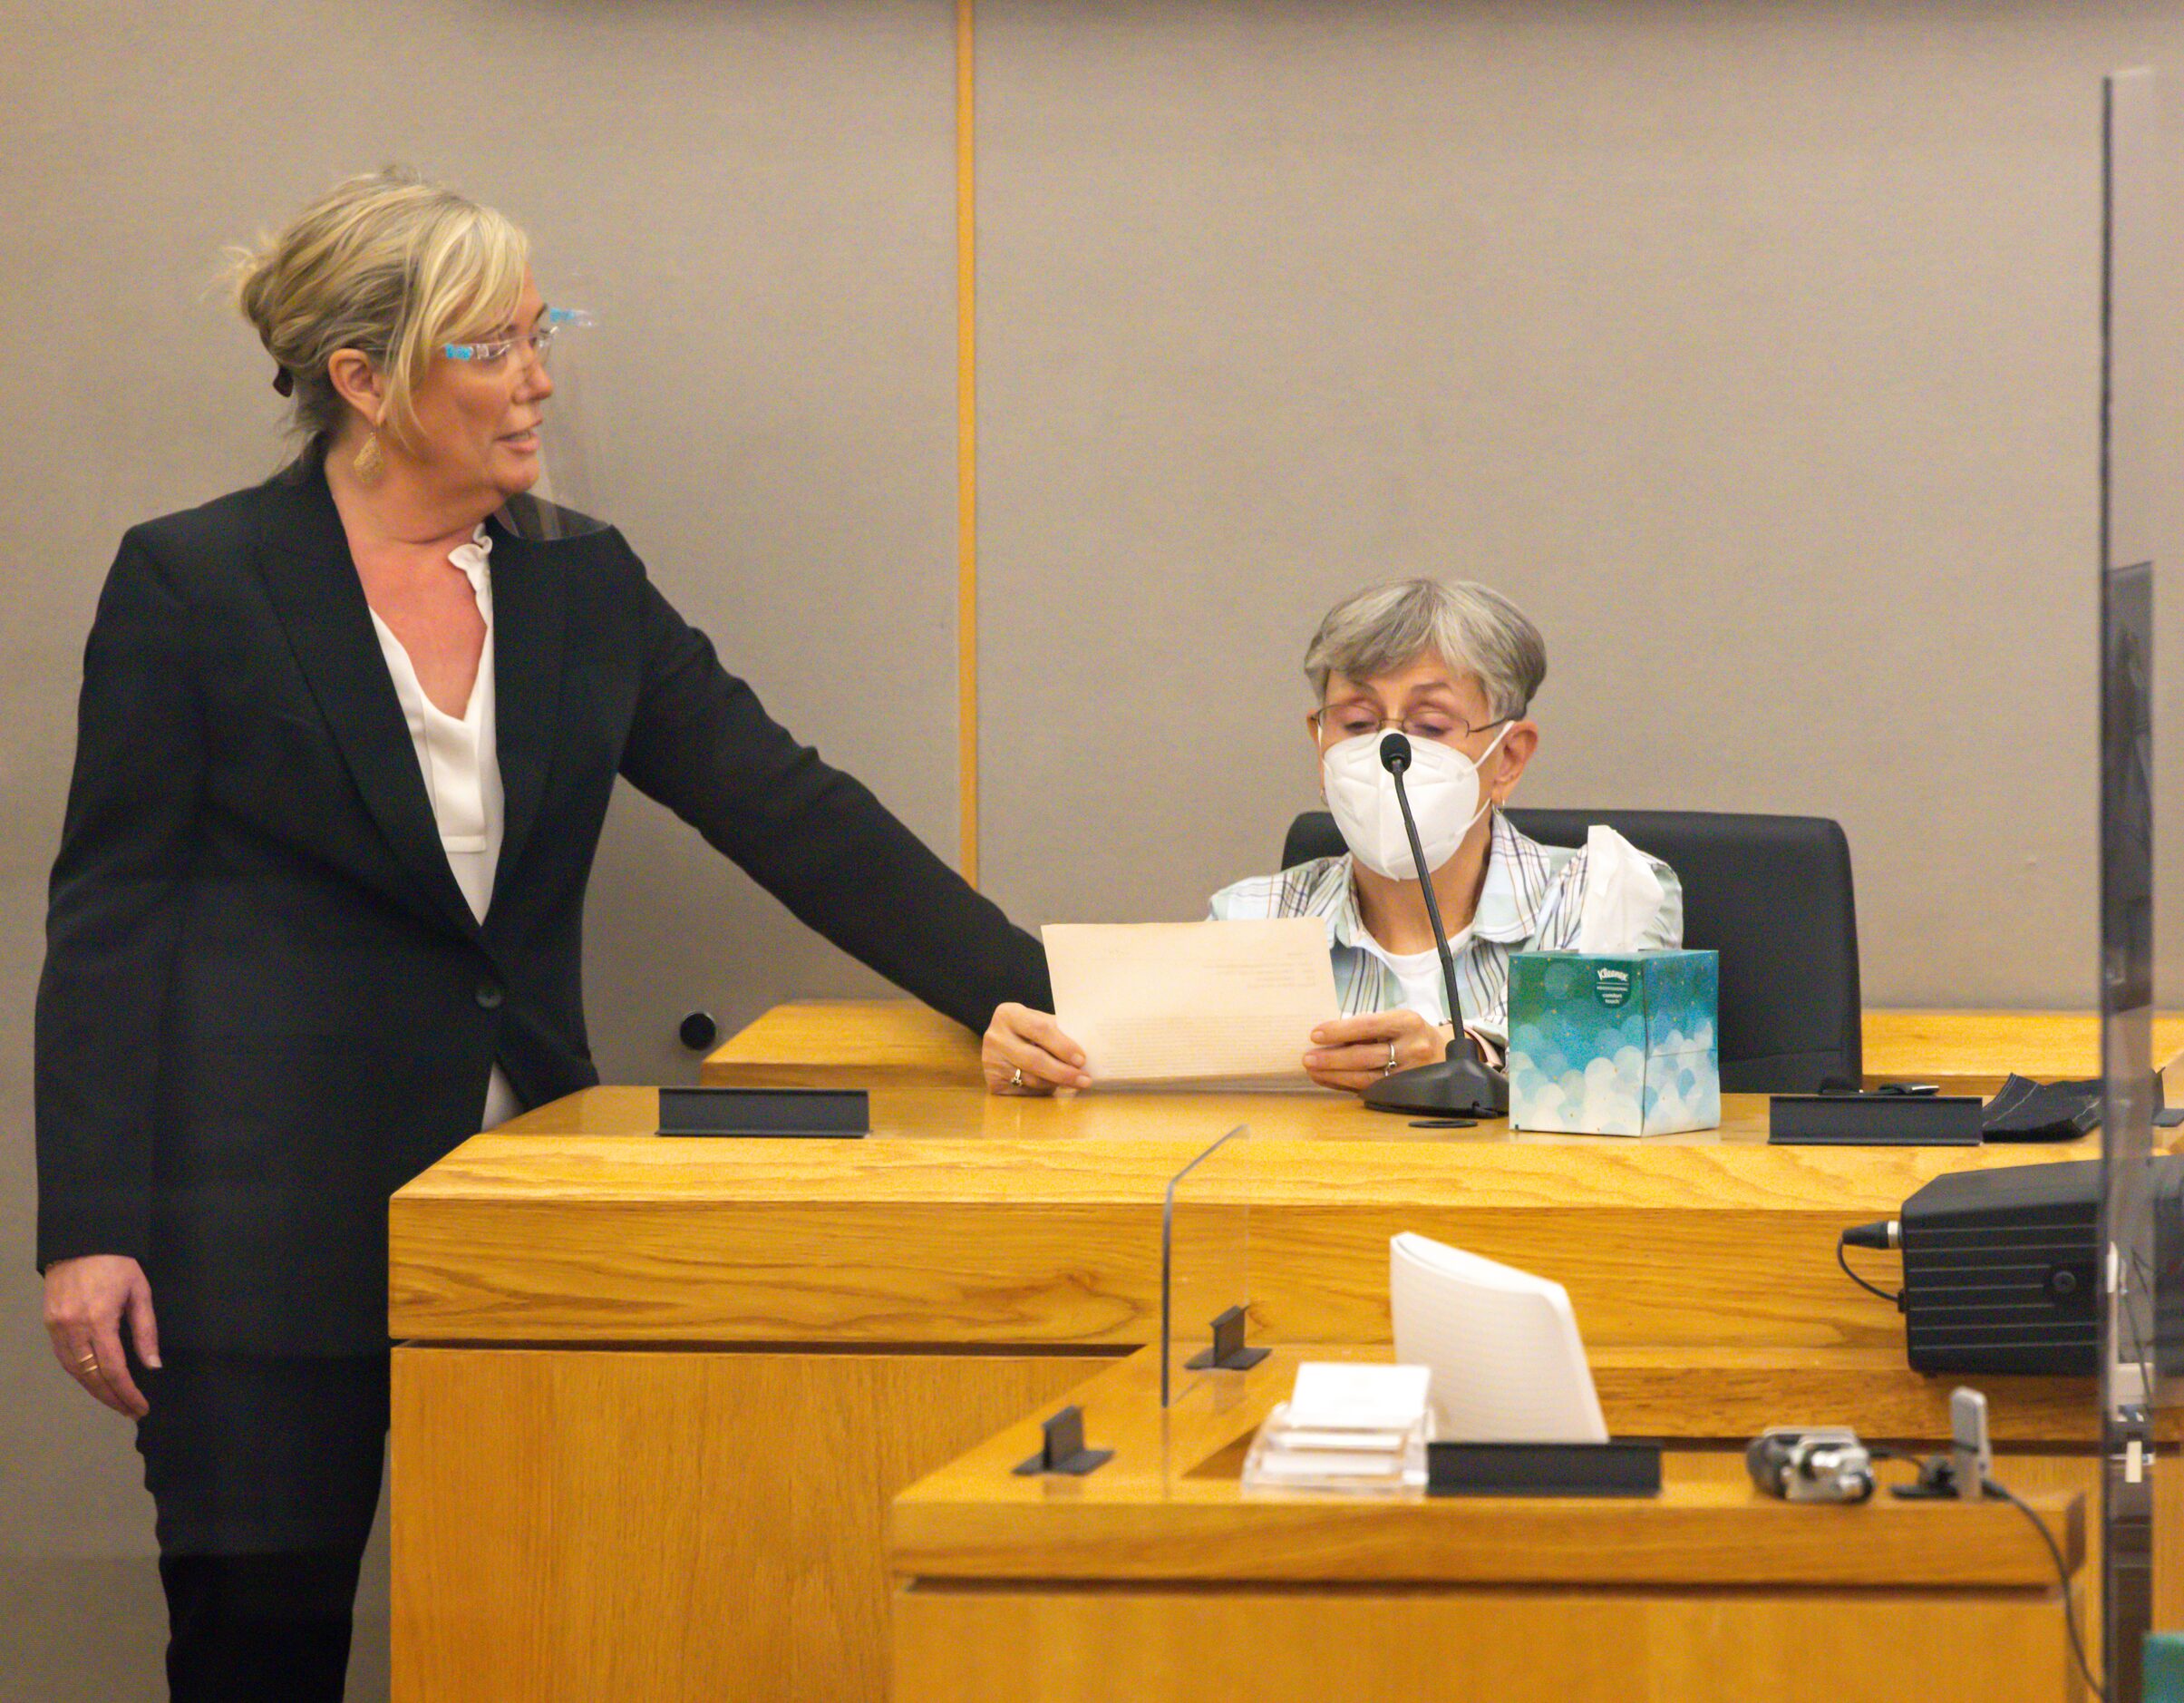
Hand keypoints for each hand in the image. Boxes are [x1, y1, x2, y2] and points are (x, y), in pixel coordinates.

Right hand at [44, 1254, 159, 1417]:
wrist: (81, 1239)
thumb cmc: (118, 1263)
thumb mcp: (140, 1292)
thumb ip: (146, 1331)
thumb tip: (152, 1366)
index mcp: (99, 1320)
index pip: (113, 1369)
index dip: (126, 1392)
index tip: (140, 1408)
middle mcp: (73, 1328)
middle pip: (91, 1376)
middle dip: (111, 1397)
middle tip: (129, 1411)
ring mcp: (57, 1326)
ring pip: (74, 1371)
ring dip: (94, 1389)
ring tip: (115, 1401)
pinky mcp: (48, 1323)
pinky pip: (63, 1358)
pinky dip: (79, 1373)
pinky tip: (94, 1380)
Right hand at [983, 1003, 1091, 1095]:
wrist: (1001, 1041)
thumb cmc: (1028, 1028)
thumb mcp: (1039, 1021)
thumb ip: (1058, 1031)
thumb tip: (1090, 1048)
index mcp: (1009, 1014)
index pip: (1040, 1030)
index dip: (1063, 1046)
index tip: (1082, 1059)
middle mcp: (995, 1036)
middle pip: (1034, 1059)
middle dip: (1063, 1072)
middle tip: (1084, 1079)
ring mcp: (990, 1061)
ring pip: (1031, 1079)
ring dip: (1056, 1083)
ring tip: (1074, 1082)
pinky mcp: (992, 1081)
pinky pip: (1025, 1090)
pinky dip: (1043, 1090)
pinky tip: (1053, 1086)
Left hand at [1304, 1009, 1449, 1093]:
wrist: (1443, 1053)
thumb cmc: (1409, 1034)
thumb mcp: (1395, 1021)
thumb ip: (1366, 1028)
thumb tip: (1326, 1037)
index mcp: (1407, 1022)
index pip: (1367, 1026)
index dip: (1339, 1031)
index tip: (1315, 1034)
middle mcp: (1412, 1047)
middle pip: (1364, 1056)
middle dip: (1332, 1058)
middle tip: (1307, 1058)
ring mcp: (1411, 1073)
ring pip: (1366, 1078)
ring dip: (1334, 1075)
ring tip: (1313, 1071)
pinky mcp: (1406, 1091)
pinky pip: (1371, 1090)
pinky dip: (1345, 1085)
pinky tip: (1329, 1080)